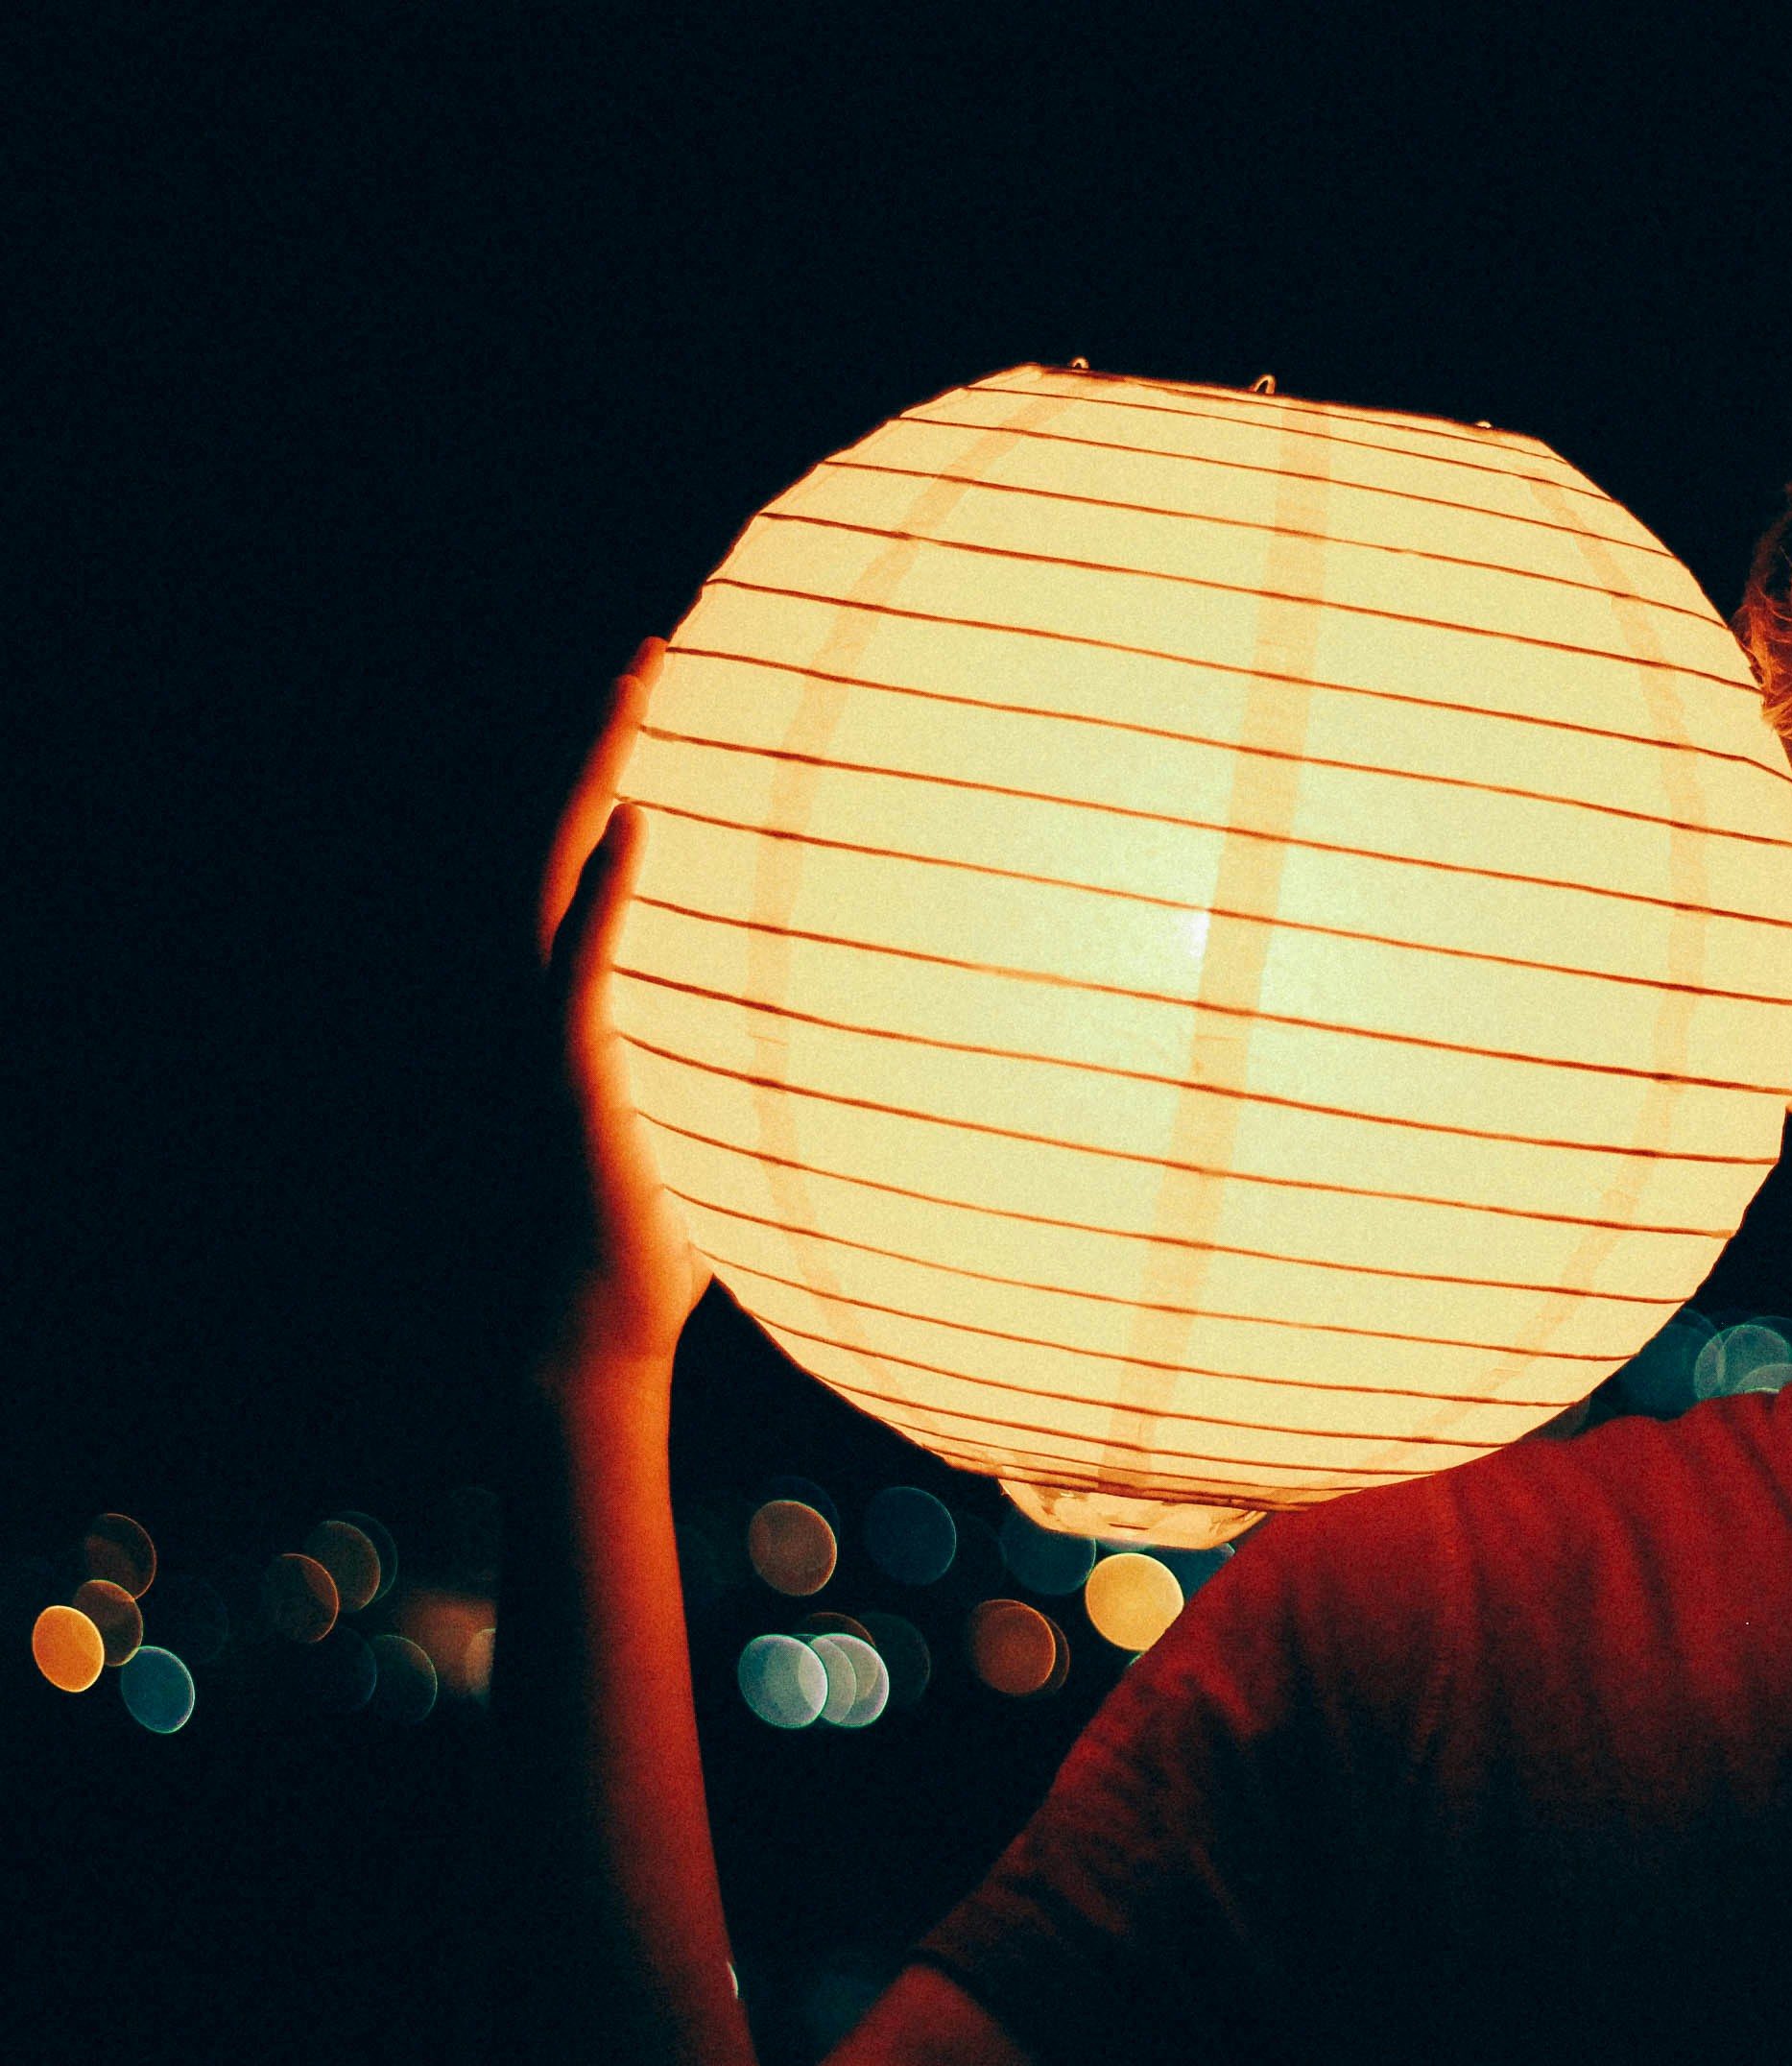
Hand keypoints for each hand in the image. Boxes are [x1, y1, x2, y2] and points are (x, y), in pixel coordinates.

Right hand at [537, 638, 710, 1373]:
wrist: (595, 1332)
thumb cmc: (670, 1239)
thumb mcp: (730, 1124)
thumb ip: (771, 1064)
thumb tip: (879, 1035)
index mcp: (589, 996)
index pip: (601, 855)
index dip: (628, 768)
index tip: (677, 691)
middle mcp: (552, 993)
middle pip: (567, 829)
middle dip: (607, 734)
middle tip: (655, 644)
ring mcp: (550, 1026)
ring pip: (555, 869)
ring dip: (593, 775)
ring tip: (635, 687)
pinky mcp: (565, 1071)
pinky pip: (580, 962)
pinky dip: (604, 893)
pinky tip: (637, 829)